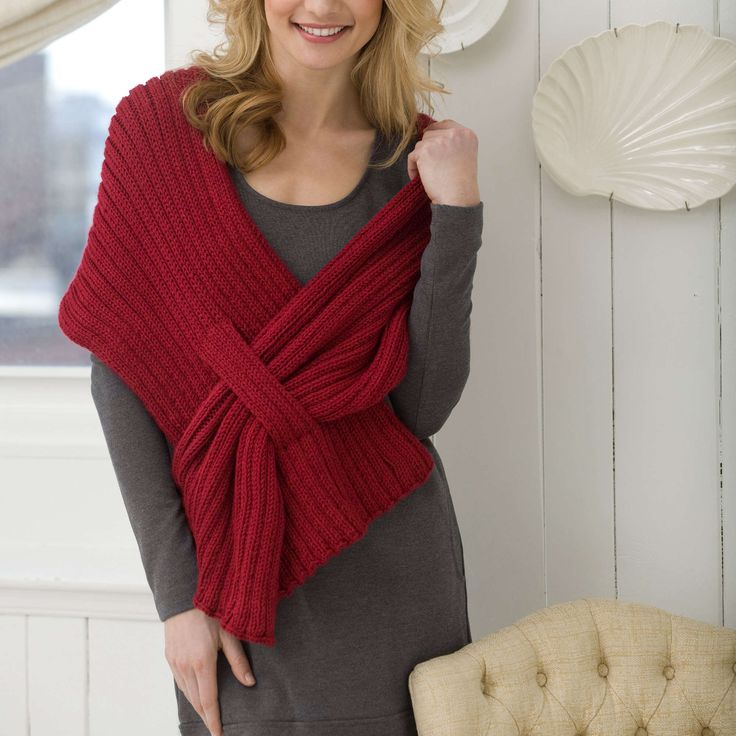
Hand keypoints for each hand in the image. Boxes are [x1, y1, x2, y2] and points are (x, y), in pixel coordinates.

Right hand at [164, 608, 255, 735]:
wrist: (183, 596)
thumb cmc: (210, 611)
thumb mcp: (229, 633)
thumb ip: (238, 660)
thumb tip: (250, 683)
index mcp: (202, 662)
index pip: (208, 700)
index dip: (214, 719)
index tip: (219, 734)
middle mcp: (186, 666)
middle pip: (196, 701)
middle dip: (207, 716)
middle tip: (217, 727)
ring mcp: (175, 663)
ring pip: (187, 693)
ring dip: (197, 706)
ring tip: (209, 715)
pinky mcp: (170, 658)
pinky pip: (180, 682)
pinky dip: (189, 693)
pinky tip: (196, 694)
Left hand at [407, 119, 480, 206]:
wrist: (458, 198)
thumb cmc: (461, 185)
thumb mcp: (465, 156)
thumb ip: (453, 144)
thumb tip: (432, 138)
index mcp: (466, 134)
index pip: (446, 125)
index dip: (436, 135)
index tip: (432, 148)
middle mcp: (454, 134)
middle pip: (430, 134)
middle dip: (428, 149)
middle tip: (431, 167)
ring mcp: (439, 141)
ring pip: (420, 145)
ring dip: (420, 160)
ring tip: (428, 175)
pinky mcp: (425, 151)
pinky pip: (412, 156)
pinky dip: (413, 168)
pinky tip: (420, 178)